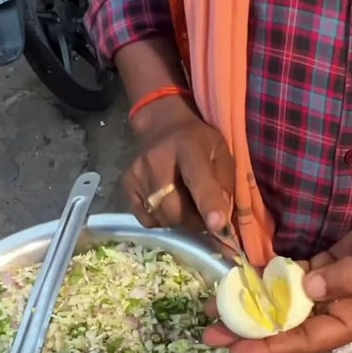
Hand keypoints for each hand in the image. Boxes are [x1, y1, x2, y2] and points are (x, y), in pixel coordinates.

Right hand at [121, 99, 235, 233]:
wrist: (163, 125)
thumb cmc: (199, 142)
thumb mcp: (221, 153)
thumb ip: (224, 186)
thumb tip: (221, 222)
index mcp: (189, 146)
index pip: (198, 180)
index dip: (208, 205)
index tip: (218, 226)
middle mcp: (157, 159)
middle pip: (174, 209)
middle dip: (194, 222)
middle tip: (205, 219)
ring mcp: (138, 172)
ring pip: (161, 217)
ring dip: (180, 222)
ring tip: (188, 207)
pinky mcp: (127, 184)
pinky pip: (146, 218)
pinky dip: (162, 220)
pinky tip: (170, 205)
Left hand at [203, 199, 351, 352]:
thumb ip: (349, 276)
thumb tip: (308, 289)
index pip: (306, 340)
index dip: (270, 346)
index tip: (236, 350)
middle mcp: (341, 312)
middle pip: (289, 327)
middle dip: (250, 330)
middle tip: (208, 332)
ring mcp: (333, 291)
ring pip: (286, 305)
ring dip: (253, 305)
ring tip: (214, 306)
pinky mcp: (329, 268)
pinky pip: (293, 279)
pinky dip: (269, 279)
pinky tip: (243, 278)